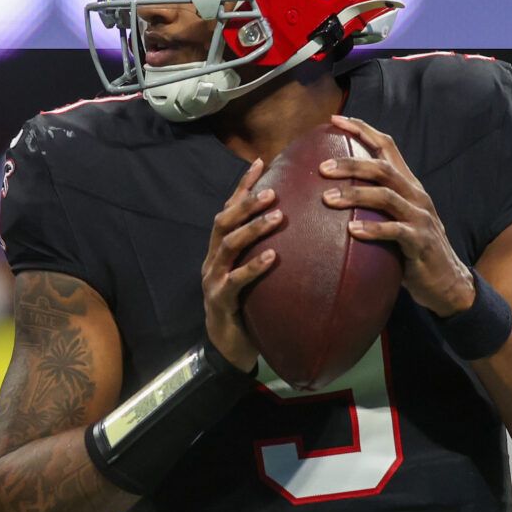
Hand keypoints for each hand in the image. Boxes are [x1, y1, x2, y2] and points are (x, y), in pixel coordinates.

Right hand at [202, 157, 280, 371]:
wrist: (227, 349)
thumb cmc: (246, 308)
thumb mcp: (254, 275)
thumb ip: (265, 251)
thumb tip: (299, 228)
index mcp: (219, 250)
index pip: (228, 209)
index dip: (243, 186)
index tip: (262, 162)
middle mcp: (212, 259)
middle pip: (224, 221)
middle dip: (246, 203)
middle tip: (273, 190)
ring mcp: (213, 279)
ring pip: (227, 245)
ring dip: (252, 228)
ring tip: (277, 216)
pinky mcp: (220, 301)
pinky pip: (236, 280)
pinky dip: (253, 266)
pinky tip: (273, 257)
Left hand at [324, 115, 474, 316]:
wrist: (446, 280)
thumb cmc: (411, 250)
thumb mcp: (394, 220)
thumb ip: (373, 205)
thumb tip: (329, 194)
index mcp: (408, 184)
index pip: (387, 146)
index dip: (362, 129)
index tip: (334, 120)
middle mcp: (416, 194)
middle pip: (382, 168)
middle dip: (351, 163)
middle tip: (322, 168)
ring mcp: (420, 217)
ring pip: (386, 196)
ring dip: (355, 194)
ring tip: (327, 199)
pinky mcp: (420, 241)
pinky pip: (395, 231)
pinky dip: (373, 229)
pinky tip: (351, 231)